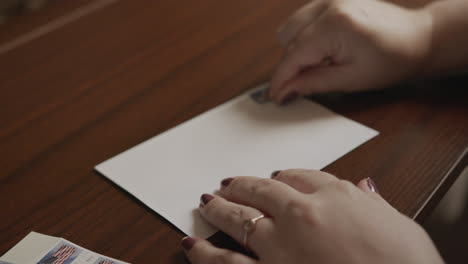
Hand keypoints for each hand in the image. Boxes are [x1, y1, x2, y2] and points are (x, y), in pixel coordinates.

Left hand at [181, 169, 442, 263]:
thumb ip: (374, 203)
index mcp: (336, 197)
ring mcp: (280, 245)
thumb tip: (365, 186)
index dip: (285, 175)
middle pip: (263, 190)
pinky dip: (204, 252)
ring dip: (218, 208)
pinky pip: (226, 263)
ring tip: (205, 201)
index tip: (275, 176)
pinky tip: (189, 244)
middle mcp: (302, 215)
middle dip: (243, 184)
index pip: (302, 176)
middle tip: (228, 182)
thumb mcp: (401, 227)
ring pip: (238, 219)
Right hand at [269, 0, 432, 103]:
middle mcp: (328, 6)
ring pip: (290, 27)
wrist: (418, 38)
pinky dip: (304, 37)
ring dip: (295, 50)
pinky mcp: (331, 0)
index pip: (294, 55)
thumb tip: (285, 91)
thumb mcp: (351, 79)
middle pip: (287, 39)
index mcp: (334, 25)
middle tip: (302, 84)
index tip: (274, 97)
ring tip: (318, 64)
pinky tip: (321, 50)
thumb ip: (313, 83)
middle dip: (290, 65)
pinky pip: (302, 19)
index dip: (281, 79)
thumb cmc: (391, 60)